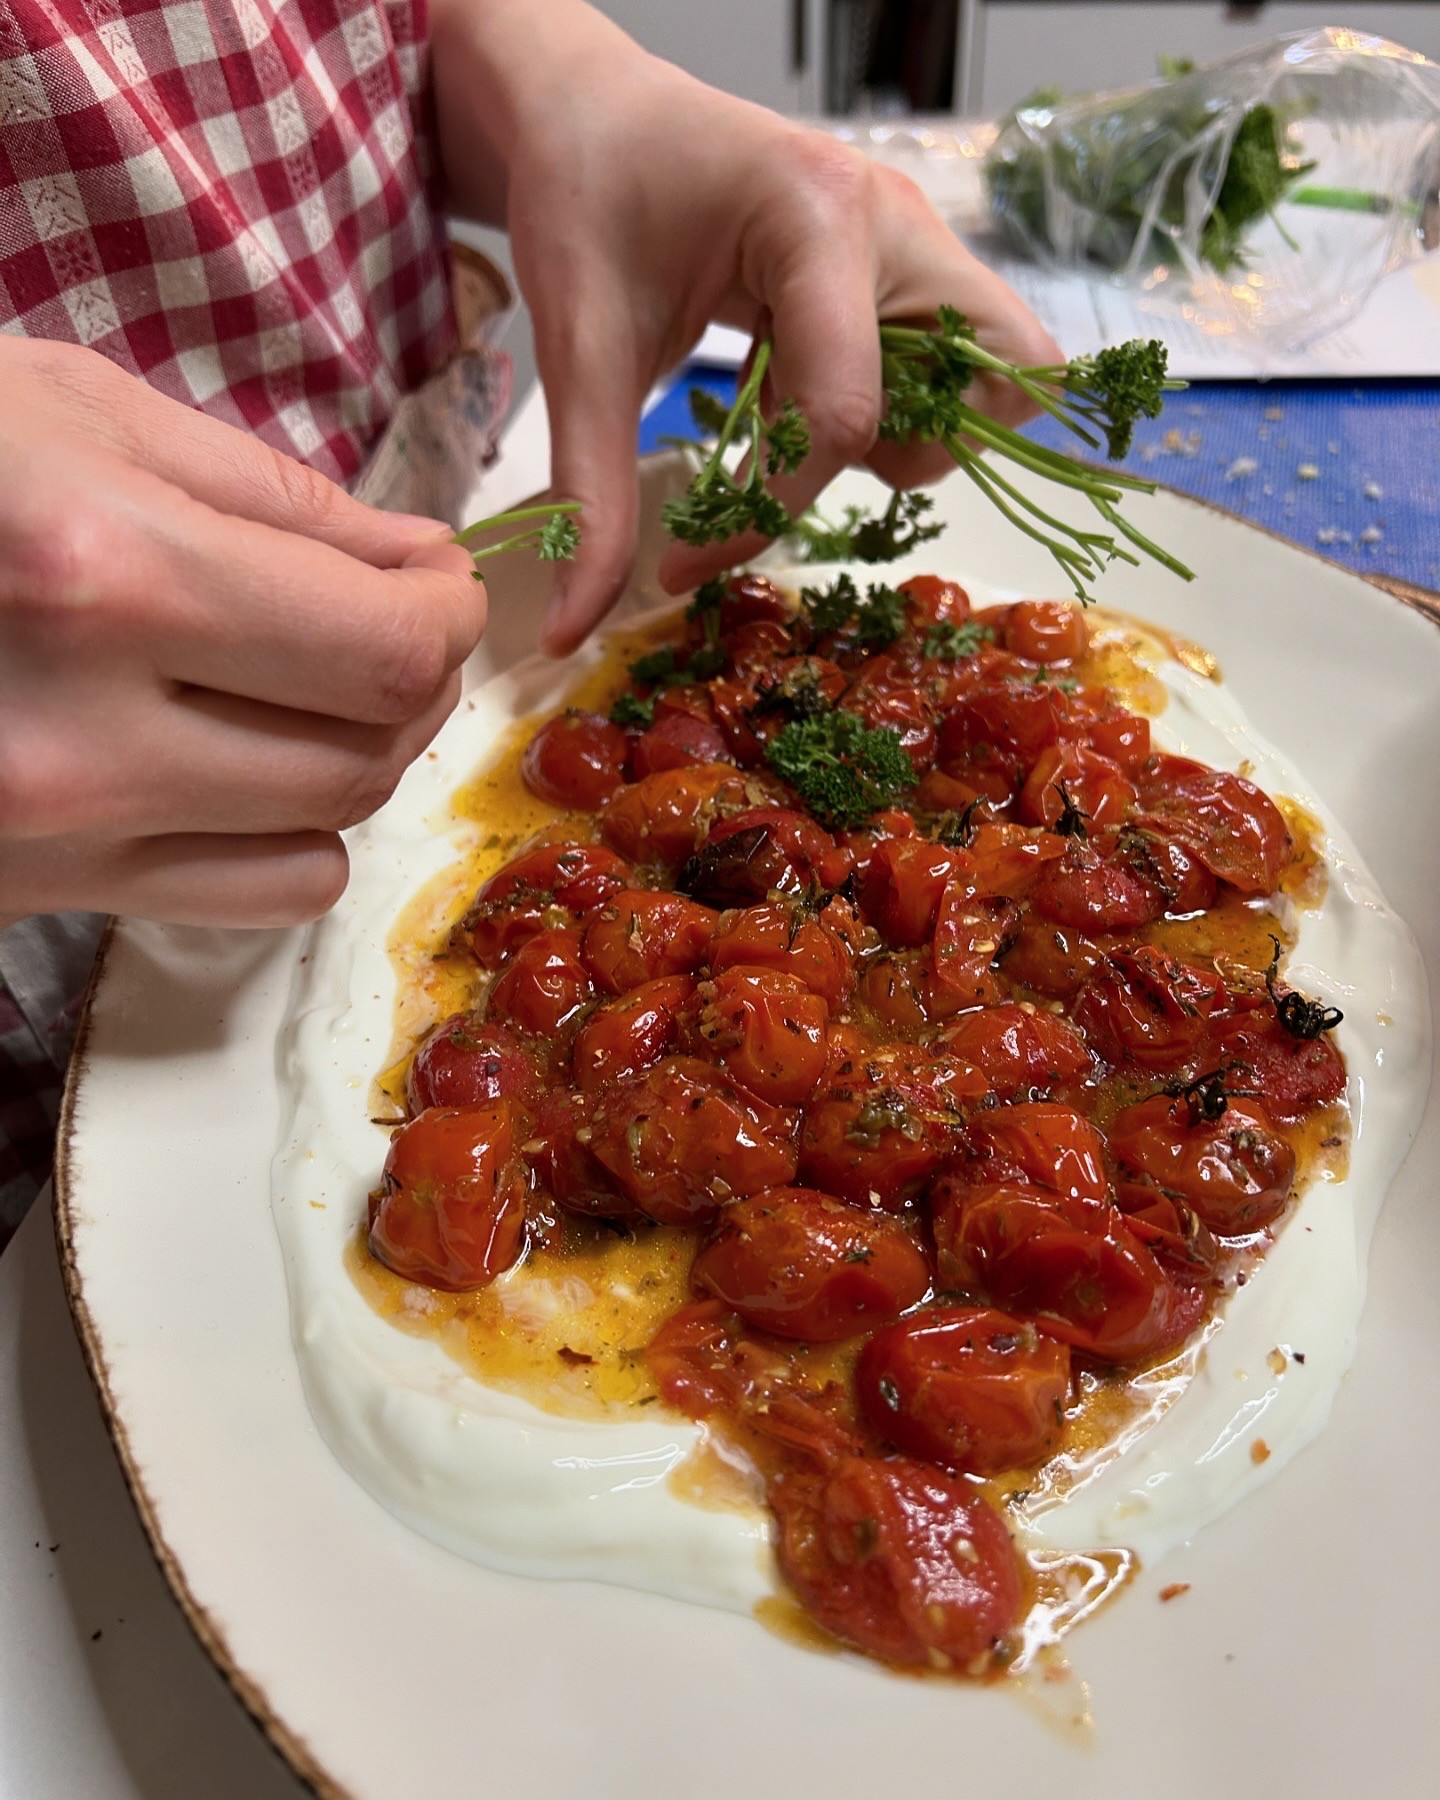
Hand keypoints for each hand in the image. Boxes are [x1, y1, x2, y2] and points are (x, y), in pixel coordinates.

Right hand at [0, 340, 482, 926]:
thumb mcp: (68, 410)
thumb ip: (271, 495)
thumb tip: (414, 558)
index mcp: (102, 573)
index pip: (383, 646)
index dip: (449, 612)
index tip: (443, 579)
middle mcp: (85, 735)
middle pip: (369, 748)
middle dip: (417, 677)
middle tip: (394, 616)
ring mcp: (52, 836)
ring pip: (328, 837)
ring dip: (360, 755)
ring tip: (317, 682)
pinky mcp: (33, 893)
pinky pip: (250, 898)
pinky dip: (291, 835)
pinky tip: (246, 765)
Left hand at [430, 0, 1060, 653]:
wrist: (588, 110)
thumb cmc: (583, 197)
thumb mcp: (578, 347)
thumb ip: (591, 494)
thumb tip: (573, 630)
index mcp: (818, 217)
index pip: (844, 410)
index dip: (771, 509)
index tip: (686, 561)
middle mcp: (897, 220)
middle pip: (997, 380)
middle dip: (910, 449)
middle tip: (807, 450)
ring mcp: (914, 238)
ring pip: (994, 376)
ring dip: (906, 428)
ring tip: (789, 408)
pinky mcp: (906, 262)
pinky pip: (955, 361)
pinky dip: (897, 402)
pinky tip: (798, 384)